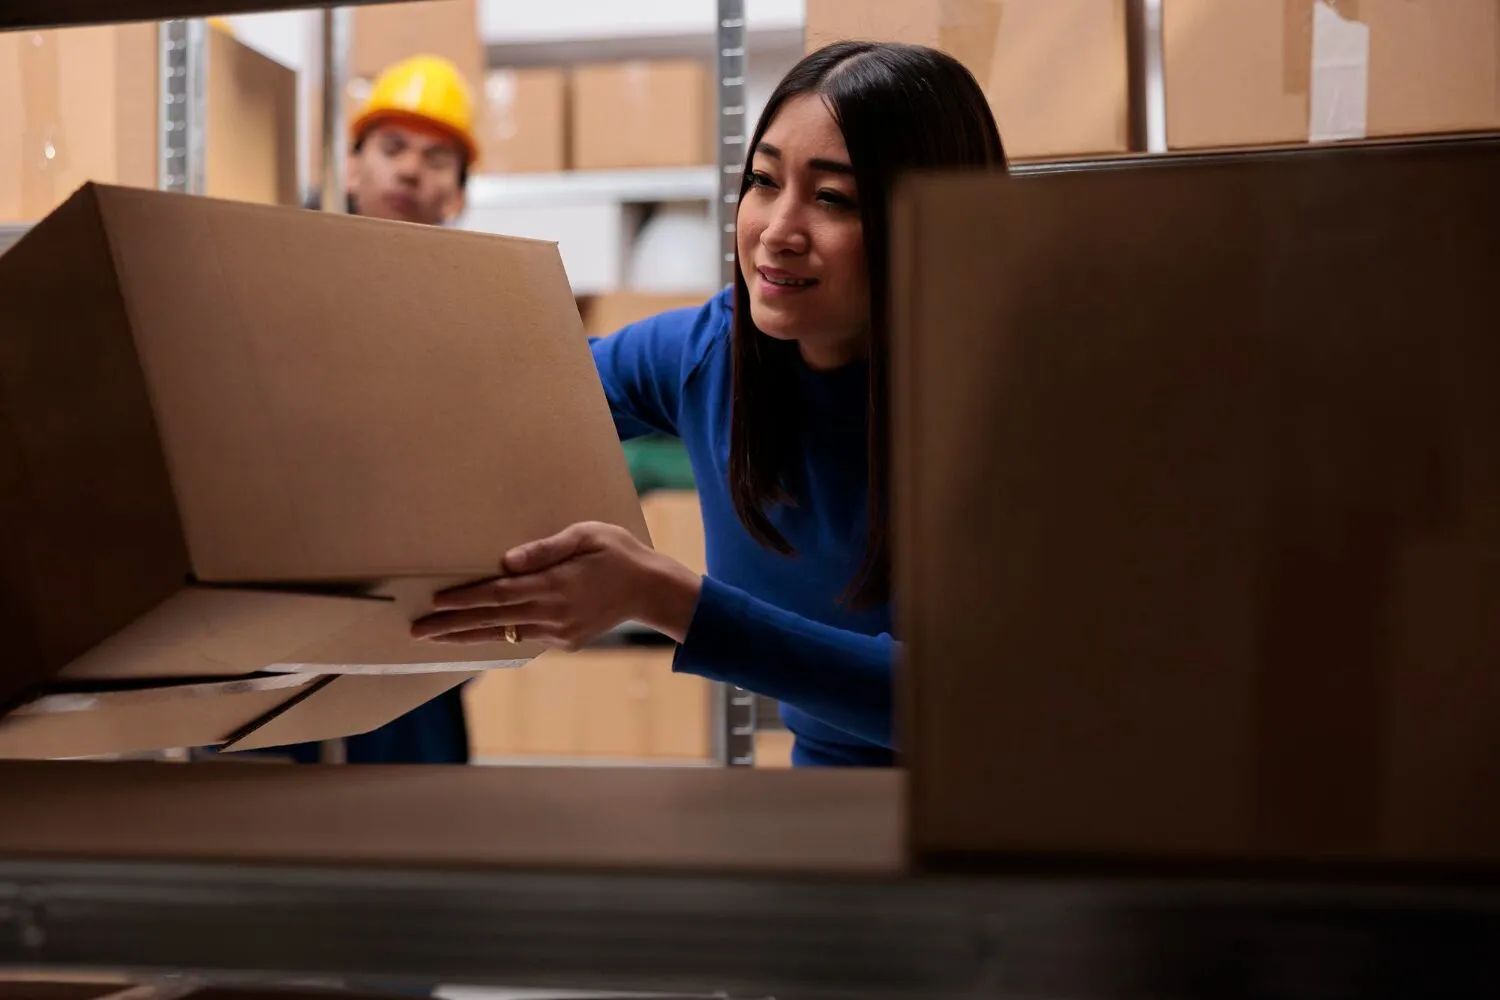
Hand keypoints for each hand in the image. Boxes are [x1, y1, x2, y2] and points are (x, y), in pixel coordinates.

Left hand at [410, 521, 702, 650]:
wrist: (651, 591)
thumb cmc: (619, 553)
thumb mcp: (587, 536)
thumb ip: (546, 548)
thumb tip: (507, 561)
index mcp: (554, 585)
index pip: (498, 594)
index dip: (464, 598)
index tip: (434, 601)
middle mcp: (551, 613)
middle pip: (491, 620)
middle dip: (451, 624)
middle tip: (417, 631)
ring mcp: (557, 631)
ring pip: (502, 634)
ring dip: (466, 636)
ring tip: (434, 638)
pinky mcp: (564, 640)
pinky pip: (523, 637)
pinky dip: (496, 636)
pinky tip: (475, 634)